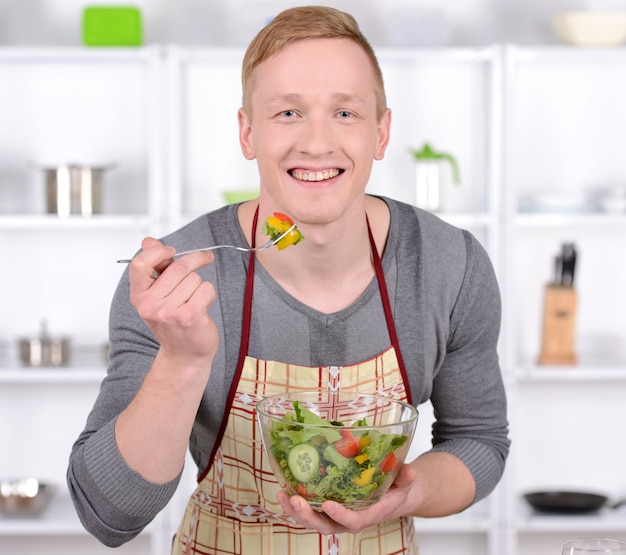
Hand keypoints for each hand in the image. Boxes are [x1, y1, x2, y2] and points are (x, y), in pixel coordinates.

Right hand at [128, 237, 218, 363]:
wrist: (184, 354)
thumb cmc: (173, 322)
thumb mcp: (157, 294)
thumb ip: (154, 266)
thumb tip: (148, 241)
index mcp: (139, 296)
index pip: (139, 263)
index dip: (158, 252)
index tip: (171, 252)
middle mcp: (150, 305)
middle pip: (178, 266)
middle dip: (195, 260)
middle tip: (205, 258)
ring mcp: (169, 312)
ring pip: (194, 279)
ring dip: (200, 285)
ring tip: (194, 300)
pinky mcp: (189, 317)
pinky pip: (206, 289)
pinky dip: (209, 295)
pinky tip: (202, 307)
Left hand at [276, 463, 418, 534]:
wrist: (394, 493)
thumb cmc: (398, 487)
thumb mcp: (405, 482)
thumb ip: (406, 478)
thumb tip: (410, 471)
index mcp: (370, 513)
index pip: (354, 521)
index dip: (341, 516)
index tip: (328, 505)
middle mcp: (350, 518)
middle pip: (327, 525)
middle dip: (308, 516)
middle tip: (295, 500)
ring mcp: (337, 515)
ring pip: (314, 520)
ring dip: (296, 511)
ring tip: (282, 495)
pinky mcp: (328, 507)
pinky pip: (310, 509)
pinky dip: (295, 503)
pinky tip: (283, 490)